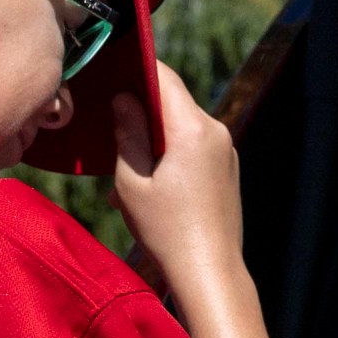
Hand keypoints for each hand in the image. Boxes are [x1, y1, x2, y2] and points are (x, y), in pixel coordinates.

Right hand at [110, 60, 241, 292]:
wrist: (210, 271)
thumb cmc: (167, 230)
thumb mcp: (132, 181)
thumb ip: (128, 133)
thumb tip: (124, 98)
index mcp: (194, 129)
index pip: (165, 78)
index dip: (137, 66)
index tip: (112, 65)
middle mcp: (217, 132)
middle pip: (174, 102)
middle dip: (141, 110)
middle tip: (109, 125)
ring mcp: (227, 151)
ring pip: (182, 127)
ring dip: (152, 139)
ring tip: (126, 173)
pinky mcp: (228, 169)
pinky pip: (194, 148)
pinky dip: (169, 156)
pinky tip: (147, 186)